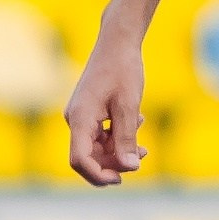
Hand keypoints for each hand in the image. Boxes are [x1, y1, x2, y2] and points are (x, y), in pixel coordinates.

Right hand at [65, 28, 147, 186]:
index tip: (122, 178)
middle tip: (140, 158)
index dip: (98, 175)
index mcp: (80, 118)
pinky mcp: (89, 113)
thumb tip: (130, 167)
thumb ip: (127, 138)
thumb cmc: (123, 69)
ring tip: (143, 145)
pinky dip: (118, 137)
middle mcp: (75, 120)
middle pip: (88, 158)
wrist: (117, 42)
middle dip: (113, 164)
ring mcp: (81, 117)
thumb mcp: (129, 105)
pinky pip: (100, 136)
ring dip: (119, 151)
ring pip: (97, 148)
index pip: (79, 160)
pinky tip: (137, 122)